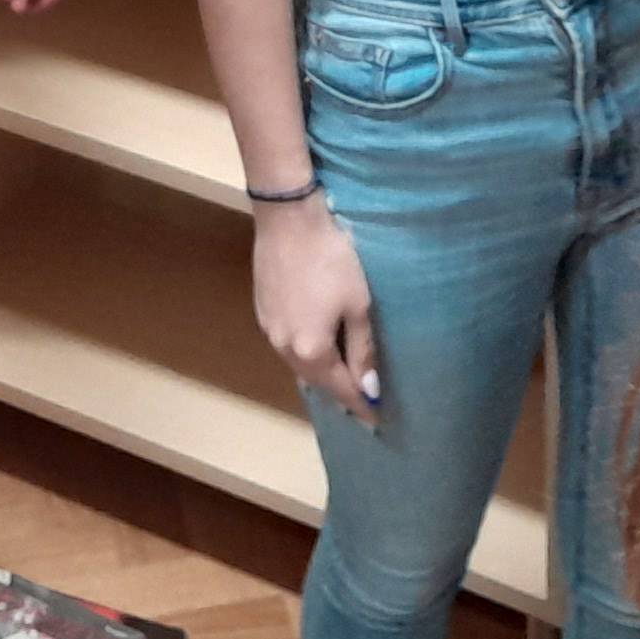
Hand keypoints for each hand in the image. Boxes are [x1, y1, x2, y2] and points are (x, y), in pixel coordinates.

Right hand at [252, 197, 380, 424]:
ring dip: (322, 374)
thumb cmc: (332, 259)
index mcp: (311, 350)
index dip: (362, 405)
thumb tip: (368, 387)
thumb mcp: (358, 305)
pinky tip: (317, 348)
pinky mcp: (262, 313)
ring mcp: (269, 331)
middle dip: (341, 392)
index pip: (342, 389)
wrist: (288, 219)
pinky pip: (288, 346)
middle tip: (363, 401)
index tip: (377, 419)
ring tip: (343, 378)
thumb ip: (362, 350)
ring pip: (300, 364)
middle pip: (318, 381)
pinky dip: (306, 354)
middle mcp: (285, 348)